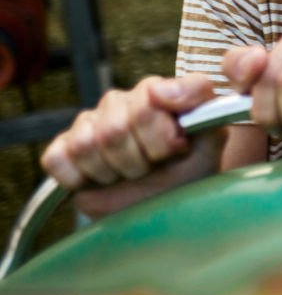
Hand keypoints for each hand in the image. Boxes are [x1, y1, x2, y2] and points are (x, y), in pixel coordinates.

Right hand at [40, 74, 222, 217]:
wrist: (168, 206)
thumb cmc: (191, 168)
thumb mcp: (212, 134)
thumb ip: (198, 99)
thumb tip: (159, 89)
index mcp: (155, 91)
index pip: (147, 102)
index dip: (161, 137)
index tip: (177, 149)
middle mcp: (121, 101)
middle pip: (113, 129)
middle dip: (138, 160)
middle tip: (153, 167)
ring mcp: (90, 123)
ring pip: (85, 145)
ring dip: (112, 171)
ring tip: (131, 174)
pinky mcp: (64, 149)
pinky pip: (57, 158)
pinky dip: (78, 178)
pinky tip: (99, 181)